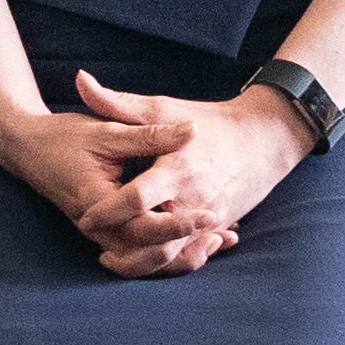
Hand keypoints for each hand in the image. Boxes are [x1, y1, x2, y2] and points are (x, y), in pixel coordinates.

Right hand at [0, 91, 210, 276]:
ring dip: (181, 255)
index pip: (142, 226)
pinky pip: (140, 252)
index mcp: (96, 201)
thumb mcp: (107, 132)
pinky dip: (171, 250)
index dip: (178, 224)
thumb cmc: (63, 138)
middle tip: (221, 230)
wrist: (28, 150)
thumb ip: (150, 135)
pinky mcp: (107, 232)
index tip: (209, 215)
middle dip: (186, 246)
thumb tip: (191, 131)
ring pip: (144, 260)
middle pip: (146, 253)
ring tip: (218, 241)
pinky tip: (203, 240)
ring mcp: (101, 232)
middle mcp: (97, 225)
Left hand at [61, 72, 313, 277]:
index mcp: (177, 170)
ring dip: (143, 263)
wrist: (265, 139)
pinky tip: (141, 261)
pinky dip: (168, 261)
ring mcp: (210, 217)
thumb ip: (118, 102)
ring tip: (112, 261)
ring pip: (174, 254)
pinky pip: (191, 253)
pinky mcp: (218, 227)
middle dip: (125, 249)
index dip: (108, 212)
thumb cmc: (208, 122)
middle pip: (155, 237)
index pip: (137, 199)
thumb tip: (79, 80)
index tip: (83, 218)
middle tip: (95, 248)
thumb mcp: (162, 108)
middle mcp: (195, 199)